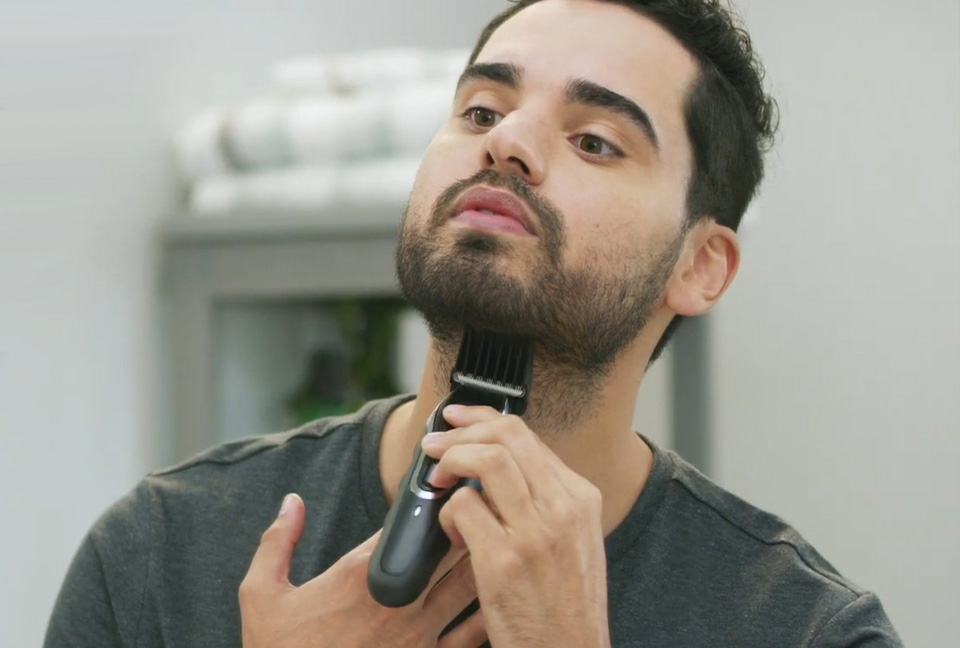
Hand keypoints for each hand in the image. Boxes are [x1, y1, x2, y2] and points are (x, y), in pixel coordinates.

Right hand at [239, 493, 485, 647]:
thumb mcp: (261, 594)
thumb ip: (277, 542)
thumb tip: (292, 501)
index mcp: (359, 576)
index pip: (407, 524)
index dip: (426, 503)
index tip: (436, 489)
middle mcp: (397, 602)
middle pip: (449, 547)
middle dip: (463, 523)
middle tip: (474, 506)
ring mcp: (418, 635)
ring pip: (469, 583)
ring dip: (481, 558)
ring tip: (490, 540)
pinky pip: (473, 634)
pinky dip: (485, 610)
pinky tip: (495, 594)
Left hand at [423, 405, 611, 647]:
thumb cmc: (566, 604)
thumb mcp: (574, 541)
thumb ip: (544, 501)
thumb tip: (497, 466)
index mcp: (580, 498)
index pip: (528, 435)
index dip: (483, 420)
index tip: (458, 421)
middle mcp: (563, 508)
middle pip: (507, 434)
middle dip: (461, 431)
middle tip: (435, 445)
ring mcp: (535, 533)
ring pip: (486, 459)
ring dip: (450, 460)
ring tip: (437, 478)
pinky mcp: (504, 561)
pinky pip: (463, 507)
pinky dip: (447, 512)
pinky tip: (451, 532)